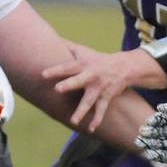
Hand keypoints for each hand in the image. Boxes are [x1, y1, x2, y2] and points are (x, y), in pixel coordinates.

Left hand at [44, 44, 166, 131]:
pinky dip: (97, 119)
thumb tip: (49, 38)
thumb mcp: (84, 51)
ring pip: (89, 100)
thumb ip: (67, 47)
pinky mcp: (106, 97)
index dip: (55, 70)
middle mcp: (91, 76)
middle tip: (57, 89)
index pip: (67, 67)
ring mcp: (99, 88)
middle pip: (79, 81)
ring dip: (82, 111)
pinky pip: (101, 110)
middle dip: (69, 85)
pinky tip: (91, 128)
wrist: (124, 67)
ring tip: (73, 121)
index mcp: (83, 65)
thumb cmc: (97, 59)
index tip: (43, 74)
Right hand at [136, 103, 166, 166]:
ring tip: (140, 143)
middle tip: (141, 133)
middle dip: (149, 133)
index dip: (154, 121)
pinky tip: (148, 153)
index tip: (147, 122)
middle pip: (159, 133)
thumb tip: (159, 107)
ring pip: (159, 144)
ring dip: (149, 144)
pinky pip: (164, 157)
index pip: (163, 121)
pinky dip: (156, 155)